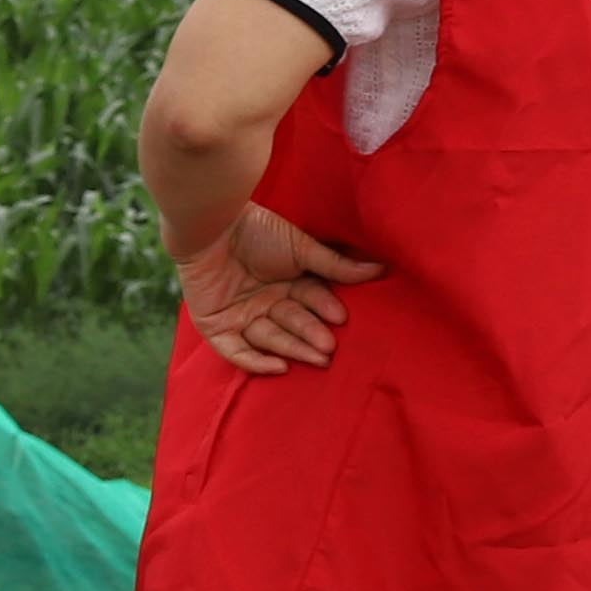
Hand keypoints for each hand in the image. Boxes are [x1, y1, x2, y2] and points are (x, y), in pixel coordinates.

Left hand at [172, 201, 381, 374]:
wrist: (210, 224)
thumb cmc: (256, 229)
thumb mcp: (300, 248)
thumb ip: (336, 264)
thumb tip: (379, 270)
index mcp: (287, 283)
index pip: (310, 301)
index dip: (324, 308)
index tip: (340, 316)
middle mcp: (265, 302)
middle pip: (292, 324)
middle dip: (311, 335)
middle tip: (330, 347)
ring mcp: (241, 315)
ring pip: (270, 338)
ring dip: (293, 348)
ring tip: (317, 354)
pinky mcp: (216, 325)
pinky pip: (235, 350)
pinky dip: (255, 361)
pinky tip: (279, 366)